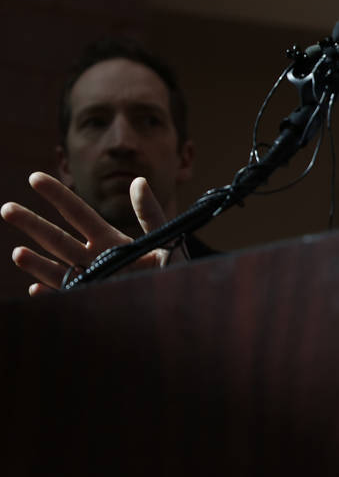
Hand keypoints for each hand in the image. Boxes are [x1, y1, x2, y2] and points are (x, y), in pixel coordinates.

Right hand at [3, 172, 169, 295]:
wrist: (182, 300)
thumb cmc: (174, 268)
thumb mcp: (166, 237)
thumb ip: (151, 212)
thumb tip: (138, 181)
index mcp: (109, 239)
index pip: (77, 213)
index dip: (57, 195)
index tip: (35, 177)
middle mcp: (94, 258)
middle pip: (57, 238)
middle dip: (32, 224)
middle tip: (6, 208)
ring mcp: (92, 280)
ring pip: (57, 268)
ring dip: (36, 262)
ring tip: (18, 252)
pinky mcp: (95, 300)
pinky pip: (69, 296)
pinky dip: (53, 293)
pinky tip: (36, 289)